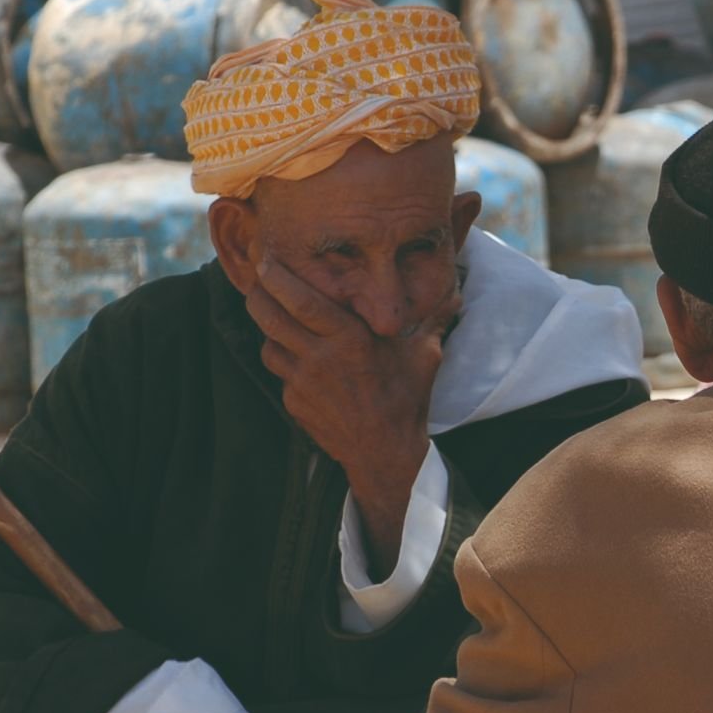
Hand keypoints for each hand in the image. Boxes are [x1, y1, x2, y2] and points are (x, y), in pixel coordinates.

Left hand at [238, 258, 457, 564]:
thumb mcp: (423, 355)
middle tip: (256, 281)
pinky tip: (298, 359)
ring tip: (276, 319)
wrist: (386, 453)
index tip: (265, 259)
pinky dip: (284, 362)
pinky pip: (280, 374)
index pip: (301, 300)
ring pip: (268, 345)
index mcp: (350, 339)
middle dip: (257, 295)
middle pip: (270, 317)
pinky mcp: (294, 403)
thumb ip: (431, 319)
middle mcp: (319, 358)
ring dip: (269, 330)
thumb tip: (456, 292)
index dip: (277, 277)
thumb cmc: (406, 399)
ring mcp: (302, 383)